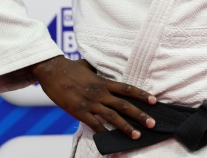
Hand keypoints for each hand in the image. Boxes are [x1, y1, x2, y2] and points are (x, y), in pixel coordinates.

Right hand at [31, 56, 156, 138]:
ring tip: (137, 135)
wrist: (52, 71)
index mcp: (104, 82)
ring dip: (126, 127)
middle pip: (124, 105)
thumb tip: (99, 67)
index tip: (154, 100)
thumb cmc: (69, 67)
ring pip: (113, 117)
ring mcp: (90, 103)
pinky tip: (109, 139)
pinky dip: (102, 132)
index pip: (127, 88)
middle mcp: (100, 93)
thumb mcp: (87, 66)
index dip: (142, 94)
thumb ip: (96, 69)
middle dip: (140, 115)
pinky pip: (94, 124)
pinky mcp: (79, 111)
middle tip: (152, 123)